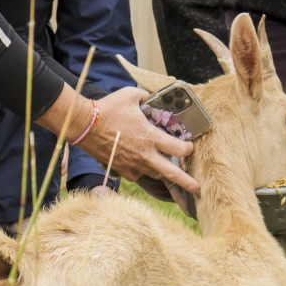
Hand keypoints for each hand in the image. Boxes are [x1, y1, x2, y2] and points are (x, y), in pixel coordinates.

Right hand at [48, 86, 200, 195]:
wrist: (84, 125)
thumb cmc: (108, 108)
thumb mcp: (131, 95)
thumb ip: (146, 97)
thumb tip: (152, 97)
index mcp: (151, 137)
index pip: (180, 150)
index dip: (189, 149)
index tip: (189, 146)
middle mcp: (145, 155)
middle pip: (173, 174)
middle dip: (189, 183)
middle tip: (200, 190)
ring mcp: (134, 165)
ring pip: (156, 175)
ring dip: (165, 173)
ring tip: (173, 176)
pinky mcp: (122, 169)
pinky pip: (139, 175)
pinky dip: (144, 171)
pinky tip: (145, 165)